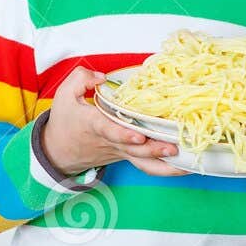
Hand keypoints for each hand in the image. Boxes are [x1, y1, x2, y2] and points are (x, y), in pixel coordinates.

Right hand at [41, 68, 184, 176]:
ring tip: (187, 164)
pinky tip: (185, 167)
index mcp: (93, 125)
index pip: (109, 131)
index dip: (124, 134)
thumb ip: (81, 78)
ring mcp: (120, 152)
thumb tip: (102, 77)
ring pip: (143, 163)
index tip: (138, 136)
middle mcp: (110, 141)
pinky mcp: (126, 156)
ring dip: (165, 165)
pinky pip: (146, 165)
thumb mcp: (64, 94)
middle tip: (174, 147)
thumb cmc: (65, 121)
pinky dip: (165, 168)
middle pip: (134, 150)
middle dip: (154, 150)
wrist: (58, 151)